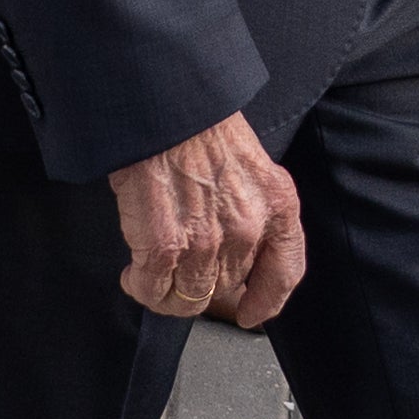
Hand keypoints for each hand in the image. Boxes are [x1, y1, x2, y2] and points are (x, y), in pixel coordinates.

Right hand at [108, 112, 306, 326]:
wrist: (164, 105)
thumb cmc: (199, 124)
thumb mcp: (250, 164)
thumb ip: (252, 208)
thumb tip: (234, 251)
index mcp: (276, 205)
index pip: (284, 273)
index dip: (266, 301)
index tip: (249, 312)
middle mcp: (247, 229)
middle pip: (226, 288)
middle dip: (202, 285)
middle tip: (181, 271)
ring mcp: (206, 241)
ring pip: (189, 298)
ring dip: (168, 293)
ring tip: (153, 275)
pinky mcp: (163, 246)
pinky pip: (154, 290)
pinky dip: (140, 286)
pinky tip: (134, 272)